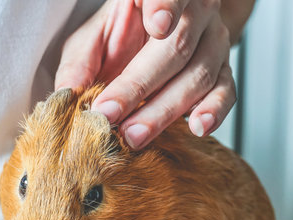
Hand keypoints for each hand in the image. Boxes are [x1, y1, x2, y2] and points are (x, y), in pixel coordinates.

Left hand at [55, 0, 238, 149]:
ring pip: (198, 74)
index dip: (165, 5)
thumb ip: (79, 62)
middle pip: (176, 47)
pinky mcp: (223, 71)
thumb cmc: (120, 35)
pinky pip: (226, 91)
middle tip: (110, 115)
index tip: (157, 25)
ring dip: (164, 109)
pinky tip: (197, 127)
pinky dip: (214, 111)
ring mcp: (212, 42)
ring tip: (134, 135)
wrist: (159, 34)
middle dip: (139, 85)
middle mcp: (194, 12)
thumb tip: (65, 95)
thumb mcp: (92, 40)